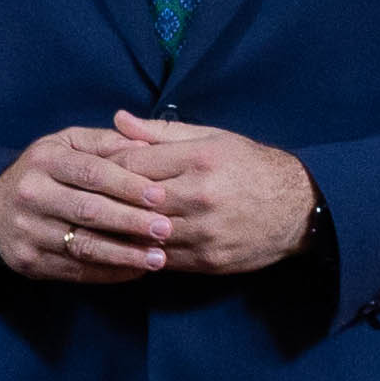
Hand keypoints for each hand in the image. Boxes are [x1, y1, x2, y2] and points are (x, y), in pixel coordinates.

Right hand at [0, 125, 174, 284]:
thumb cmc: (44, 171)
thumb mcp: (66, 144)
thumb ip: (104, 143)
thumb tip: (145, 148)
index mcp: (45, 161)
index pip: (92, 173)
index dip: (128, 185)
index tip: (160, 195)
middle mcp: (32, 195)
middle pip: (89, 211)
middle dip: (131, 222)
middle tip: (165, 229)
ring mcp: (28, 232)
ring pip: (84, 246)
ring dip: (125, 254)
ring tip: (158, 258)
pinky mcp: (29, 262)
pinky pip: (75, 271)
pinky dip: (109, 273)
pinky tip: (135, 270)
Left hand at [101, 114, 314, 274]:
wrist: (300, 209)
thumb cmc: (251, 166)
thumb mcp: (212, 137)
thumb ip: (160, 132)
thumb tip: (118, 120)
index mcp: (199, 159)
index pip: (133, 163)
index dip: (106, 166)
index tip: (89, 168)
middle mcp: (200, 196)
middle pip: (133, 200)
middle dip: (104, 199)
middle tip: (79, 199)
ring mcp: (204, 232)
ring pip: (142, 233)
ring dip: (117, 231)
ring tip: (93, 226)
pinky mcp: (208, 260)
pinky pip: (161, 258)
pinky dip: (139, 253)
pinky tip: (124, 246)